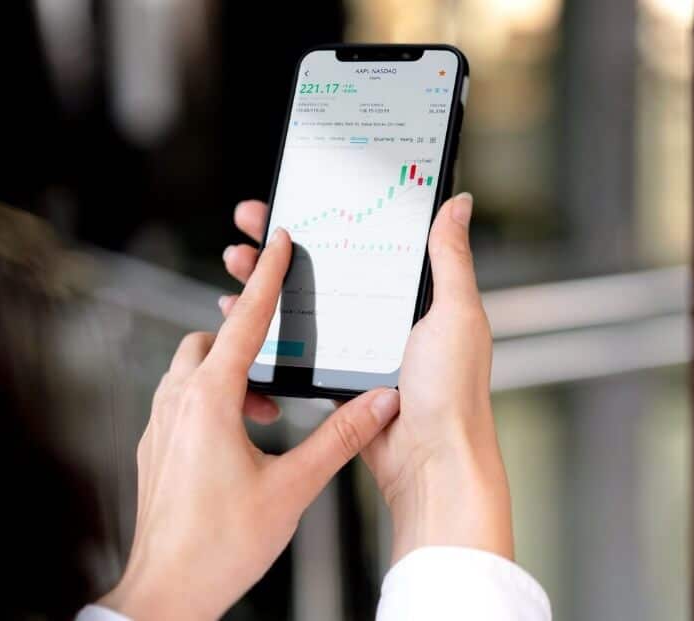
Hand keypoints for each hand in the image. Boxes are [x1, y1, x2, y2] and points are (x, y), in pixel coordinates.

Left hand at [102, 228, 400, 620]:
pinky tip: (243, 437)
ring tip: (268, 411)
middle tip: (282, 366)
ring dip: (232, 376)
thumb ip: (340, 437)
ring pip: (194, 371)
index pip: (246, 322)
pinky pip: (184, 401)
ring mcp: (160, 425)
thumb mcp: (294, 487)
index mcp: (209, 401)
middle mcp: (177, 404)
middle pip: (211, 342)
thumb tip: (379, 402)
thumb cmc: (221, 545)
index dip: (267, 278)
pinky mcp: (156, 447)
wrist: (168, 592)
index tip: (276, 243)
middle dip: (247, 340)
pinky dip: (215, 401)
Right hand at [223, 194, 512, 564]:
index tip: (294, 196)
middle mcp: (381, 314)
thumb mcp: (455, 312)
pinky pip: (294, 343)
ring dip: (264, 279)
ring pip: (299, 302)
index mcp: (411, 295)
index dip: (325, 215)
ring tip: (237, 260)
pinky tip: (241, 312)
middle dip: (281, 243)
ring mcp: (355, 345)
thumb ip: (449, 256)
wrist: (431, 460)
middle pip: (320, 266)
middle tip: (250, 222)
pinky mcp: (335, 375)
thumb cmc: (453, 392)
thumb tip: (457, 203)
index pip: (360, 238)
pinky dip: (264, 325)